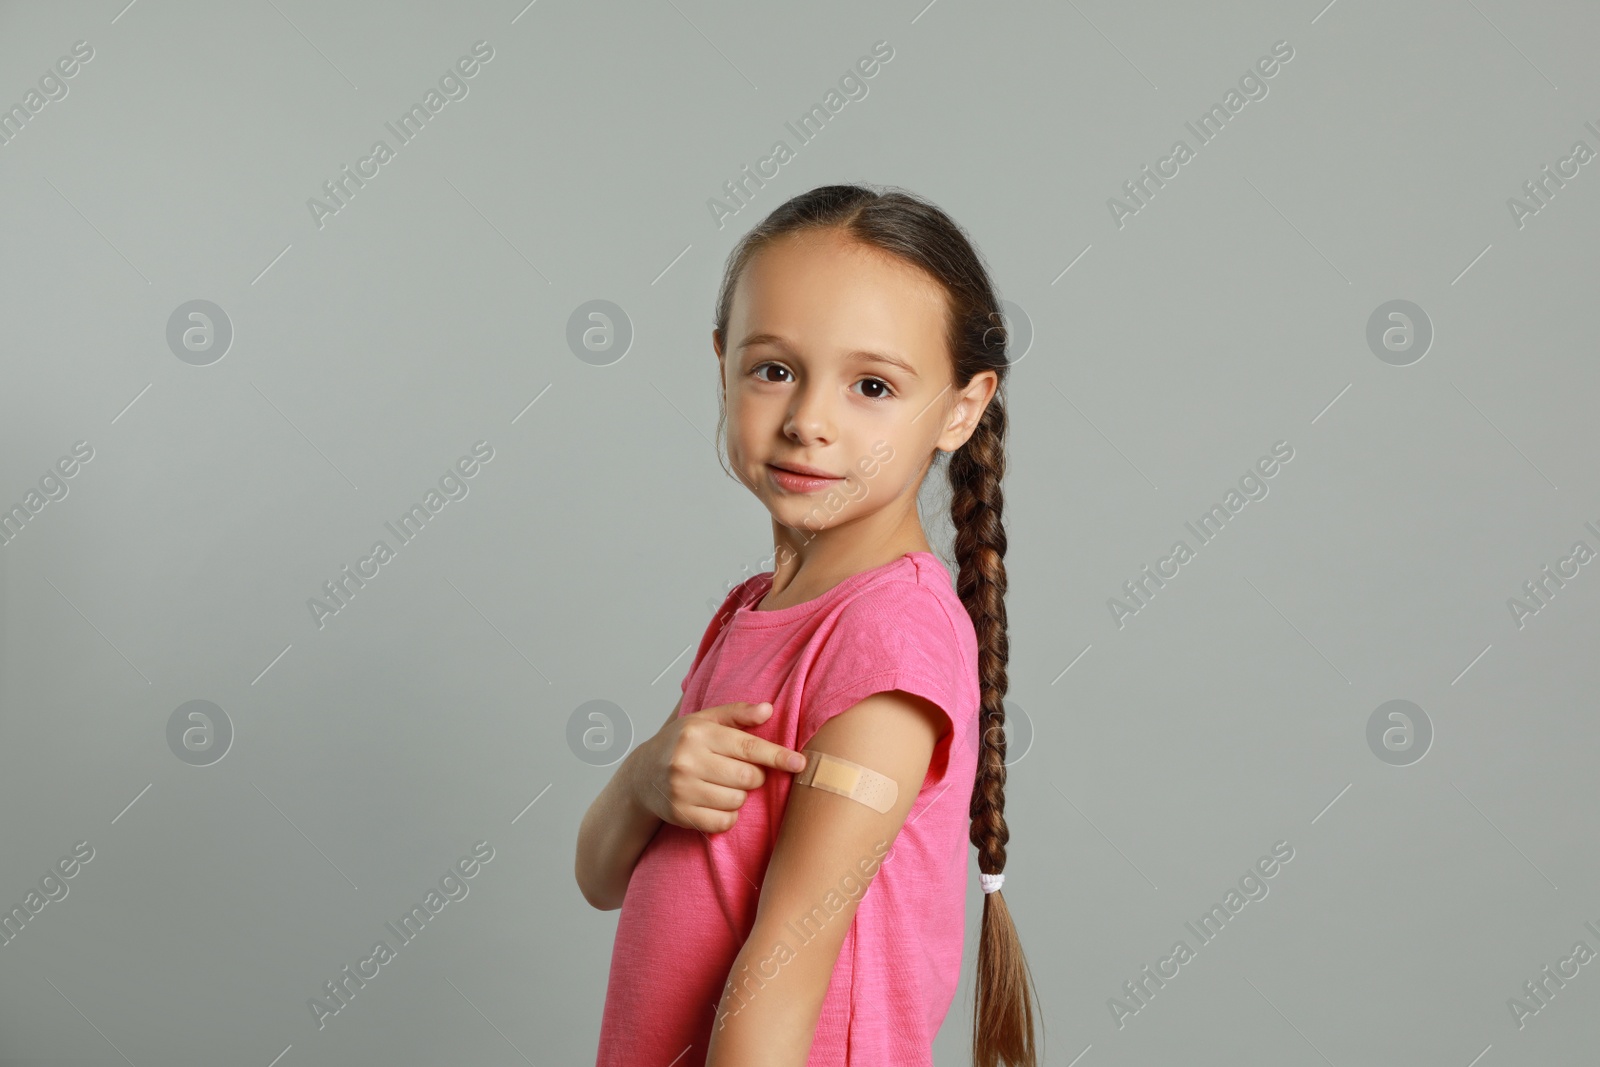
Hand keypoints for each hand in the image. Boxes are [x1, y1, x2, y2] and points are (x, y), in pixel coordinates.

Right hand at [629, 701, 807, 832]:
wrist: (641, 775)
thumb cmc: (680, 744)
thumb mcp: (705, 720)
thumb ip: (738, 713)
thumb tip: (768, 710)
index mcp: (697, 733)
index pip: (747, 746)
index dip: (777, 756)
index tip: (799, 763)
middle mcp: (687, 760)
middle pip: (747, 777)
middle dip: (754, 776)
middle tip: (741, 771)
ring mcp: (681, 789)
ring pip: (737, 801)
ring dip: (740, 796)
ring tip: (723, 785)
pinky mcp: (680, 814)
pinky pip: (723, 822)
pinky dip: (727, 815)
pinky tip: (715, 802)